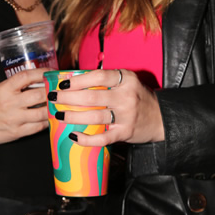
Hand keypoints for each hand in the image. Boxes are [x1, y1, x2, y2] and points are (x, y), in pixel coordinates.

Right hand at [0, 67, 49, 151]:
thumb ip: (16, 86)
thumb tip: (39, 81)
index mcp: (4, 89)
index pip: (26, 76)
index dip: (42, 73)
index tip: (51, 72)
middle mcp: (9, 103)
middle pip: (38, 95)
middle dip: (52, 92)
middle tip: (59, 90)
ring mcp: (14, 119)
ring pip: (42, 112)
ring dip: (52, 108)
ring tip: (57, 104)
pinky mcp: (17, 132)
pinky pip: (39, 126)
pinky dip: (47, 121)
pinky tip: (50, 117)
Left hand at [48, 68, 164, 145]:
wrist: (161, 117)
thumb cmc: (137, 97)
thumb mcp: (126, 82)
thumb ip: (106, 80)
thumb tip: (72, 80)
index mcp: (126, 79)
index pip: (99, 76)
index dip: (78, 80)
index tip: (62, 84)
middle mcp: (127, 96)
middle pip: (93, 97)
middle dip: (68, 98)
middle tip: (53, 98)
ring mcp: (127, 116)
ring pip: (95, 117)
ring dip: (73, 116)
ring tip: (58, 115)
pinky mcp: (126, 132)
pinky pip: (103, 138)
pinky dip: (86, 139)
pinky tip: (73, 135)